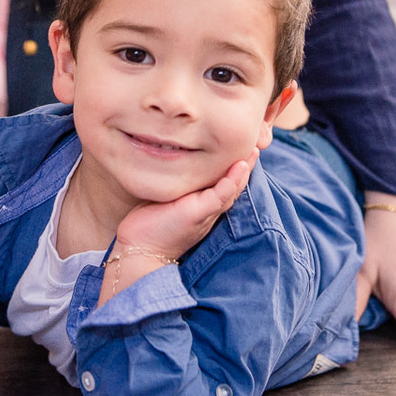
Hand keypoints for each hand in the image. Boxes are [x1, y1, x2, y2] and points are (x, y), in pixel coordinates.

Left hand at [100, 149, 257, 304]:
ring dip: (244, 170)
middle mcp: (209, 211)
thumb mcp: (166, 198)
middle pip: (234, 186)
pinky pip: (221, 195)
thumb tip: (170, 160)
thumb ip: (176, 183)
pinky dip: (232, 180)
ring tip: (253, 151)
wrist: (139, 250)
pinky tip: (240, 166)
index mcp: (203, 207)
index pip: (225, 184)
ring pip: (232, 189)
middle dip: (246, 165)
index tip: (242, 148)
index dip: (235, 168)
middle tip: (256, 145)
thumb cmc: (149, 224)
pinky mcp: (199, 214)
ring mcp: (206, 213)